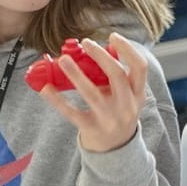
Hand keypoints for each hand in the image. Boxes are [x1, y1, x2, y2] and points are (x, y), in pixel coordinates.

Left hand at [39, 33, 145, 152]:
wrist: (116, 149)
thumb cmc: (118, 114)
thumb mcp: (126, 97)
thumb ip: (116, 77)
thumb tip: (94, 50)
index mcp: (137, 93)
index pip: (140, 67)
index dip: (127, 49)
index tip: (112, 36)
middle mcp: (126, 105)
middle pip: (116, 74)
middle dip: (100, 55)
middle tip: (85, 43)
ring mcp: (109, 118)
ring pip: (91, 92)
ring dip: (76, 74)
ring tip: (63, 59)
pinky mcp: (91, 128)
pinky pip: (72, 112)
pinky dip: (57, 99)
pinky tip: (45, 88)